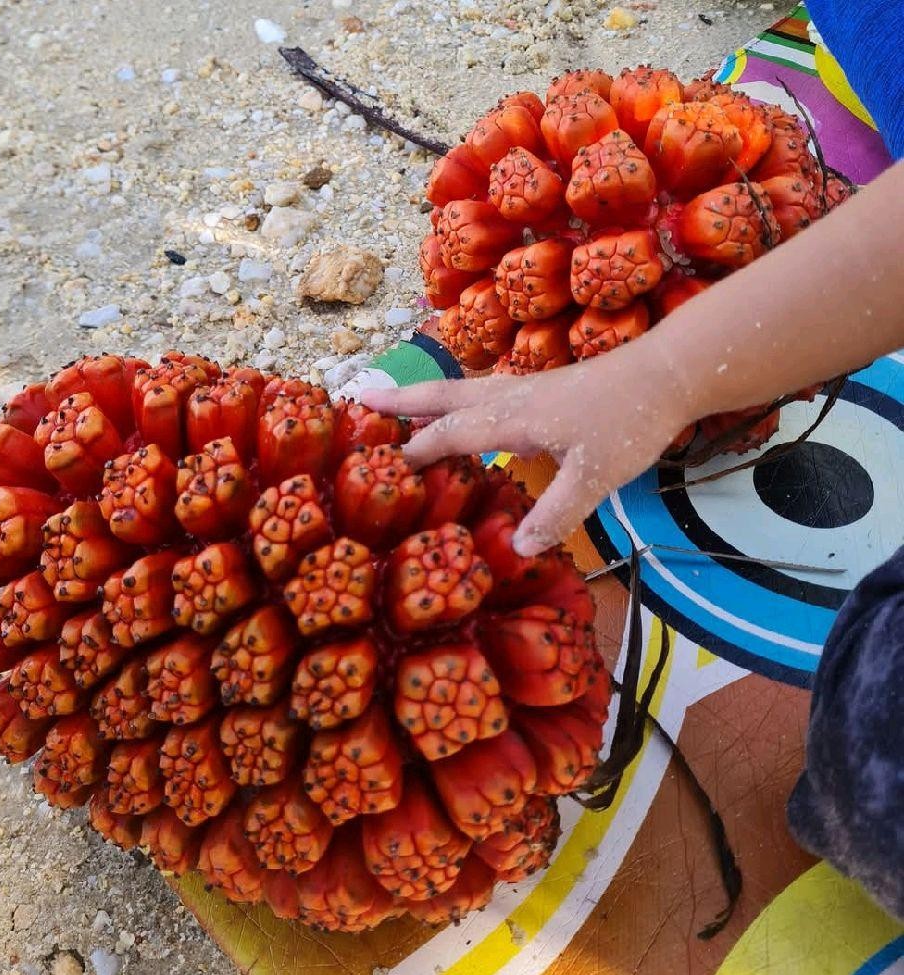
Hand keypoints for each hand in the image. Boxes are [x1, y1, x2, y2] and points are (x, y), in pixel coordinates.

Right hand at [363, 338, 691, 556]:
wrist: (667, 374)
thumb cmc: (629, 422)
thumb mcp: (595, 476)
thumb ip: (556, 513)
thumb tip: (517, 548)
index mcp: (514, 417)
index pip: (451, 434)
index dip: (416, 450)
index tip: (381, 468)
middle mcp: (511, 397)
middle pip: (445, 396)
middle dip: (401, 400)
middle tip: (359, 396)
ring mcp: (525, 389)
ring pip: (462, 388)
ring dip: (425, 394)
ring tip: (394, 399)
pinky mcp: (542, 389)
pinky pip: (483, 391)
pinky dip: (457, 397)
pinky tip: (463, 408)